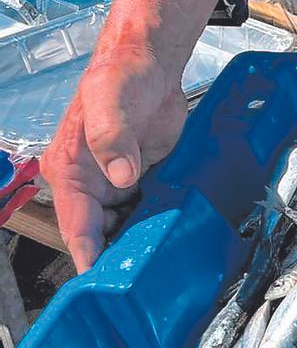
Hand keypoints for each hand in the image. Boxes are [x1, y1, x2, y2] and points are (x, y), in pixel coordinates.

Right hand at [40, 0, 217, 271]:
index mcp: (70, 171)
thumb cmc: (118, 77)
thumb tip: (121, 177)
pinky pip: (149, 210)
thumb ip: (111, 138)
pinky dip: (159, 223)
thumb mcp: (110, 102)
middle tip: (144, 281)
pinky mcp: (143, 179)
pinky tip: (175, 238)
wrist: (149, 63)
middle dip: (118, 257)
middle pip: (101, 235)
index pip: (76, 225)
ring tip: (163, 267)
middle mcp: (91, 184)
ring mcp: (117, 184)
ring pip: (126, 226)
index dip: (88, 255)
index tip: (100, 284)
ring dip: (141, 242)